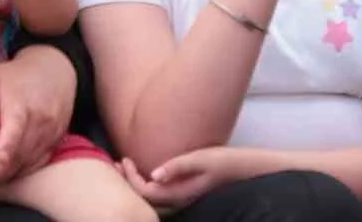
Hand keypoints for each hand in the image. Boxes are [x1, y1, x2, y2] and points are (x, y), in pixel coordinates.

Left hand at [0, 45, 76, 192]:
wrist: (57, 69)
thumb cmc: (20, 75)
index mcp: (21, 107)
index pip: (11, 140)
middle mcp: (40, 122)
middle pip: (18, 158)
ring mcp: (51, 132)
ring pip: (29, 164)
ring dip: (9, 177)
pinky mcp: (57, 139)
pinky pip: (40, 162)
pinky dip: (24, 171)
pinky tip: (8, 174)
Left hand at [120, 148, 243, 208]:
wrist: (246, 170)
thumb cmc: (225, 162)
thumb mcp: (202, 159)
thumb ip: (178, 166)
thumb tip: (153, 174)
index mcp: (179, 194)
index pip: (145, 191)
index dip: (131, 177)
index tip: (124, 159)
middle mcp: (179, 201)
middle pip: (145, 199)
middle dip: (128, 183)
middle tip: (116, 164)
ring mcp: (183, 199)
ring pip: (152, 198)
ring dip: (137, 184)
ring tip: (126, 169)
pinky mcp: (186, 193)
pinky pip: (161, 194)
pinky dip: (148, 184)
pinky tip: (147, 172)